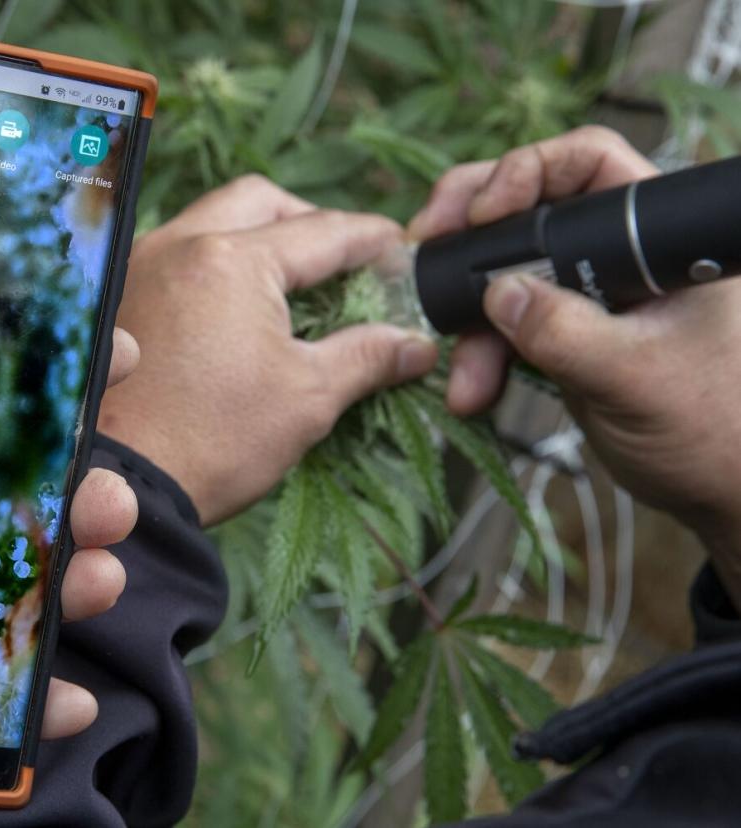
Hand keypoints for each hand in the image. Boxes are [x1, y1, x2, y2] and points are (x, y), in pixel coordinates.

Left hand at [0, 270, 138, 739]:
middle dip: (96, 490)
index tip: (114, 348)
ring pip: (43, 579)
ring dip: (85, 580)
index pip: (6, 399)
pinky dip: (45, 693)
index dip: (70, 368)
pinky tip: (62, 699)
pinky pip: (7, 676)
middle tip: (105, 497)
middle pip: (46, 493)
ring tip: (95, 580)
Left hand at [98, 175, 439, 525]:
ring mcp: (139, 267)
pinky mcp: (119, 298)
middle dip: (308, 220)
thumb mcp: (308, 397)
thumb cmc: (214, 442)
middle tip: (342, 259)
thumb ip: (367, 357)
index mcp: (230, 260)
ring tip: (293, 280)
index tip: (400, 250)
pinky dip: (216, 263)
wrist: (121, 486)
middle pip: (258, 203)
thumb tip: (415, 344)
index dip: (370, 240)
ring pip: (210, 220)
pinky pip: (177, 254)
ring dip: (257, 236)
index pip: (321, 232)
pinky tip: (237, 305)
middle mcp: (177, 245)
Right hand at [412, 126, 740, 605]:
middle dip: (472, 230)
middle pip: (532, 207)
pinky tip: (468, 392)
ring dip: (468, 317)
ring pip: (507, 274)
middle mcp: (619, 252)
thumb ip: (567, 333)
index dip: (527, 172)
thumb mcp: (637, 376)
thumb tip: (498, 294)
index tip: (481, 215)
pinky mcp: (563, 335)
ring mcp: (587, 293)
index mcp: (659, 236)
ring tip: (454, 371)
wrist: (718, 493)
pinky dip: (480, 356)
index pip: (590, 162)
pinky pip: (504, 327)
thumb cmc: (713, 428)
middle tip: (424, 241)